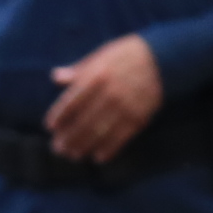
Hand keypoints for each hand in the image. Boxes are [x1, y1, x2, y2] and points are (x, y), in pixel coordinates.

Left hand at [47, 33, 166, 161]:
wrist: (163, 59)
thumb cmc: (127, 55)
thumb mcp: (101, 55)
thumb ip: (79, 69)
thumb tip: (56, 77)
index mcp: (96, 76)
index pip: (72, 101)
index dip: (59, 115)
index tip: (50, 127)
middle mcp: (109, 94)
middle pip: (83, 121)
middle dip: (69, 138)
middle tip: (57, 149)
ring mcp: (124, 108)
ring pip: (99, 133)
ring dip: (84, 146)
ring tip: (73, 155)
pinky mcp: (138, 118)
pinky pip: (120, 138)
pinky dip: (108, 150)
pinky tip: (97, 158)